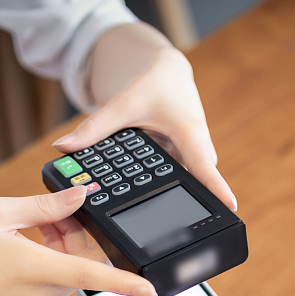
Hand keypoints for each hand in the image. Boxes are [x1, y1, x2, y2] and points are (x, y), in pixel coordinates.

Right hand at [0, 186, 155, 295]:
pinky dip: (49, 262)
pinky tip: (26, 247)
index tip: (152, 289)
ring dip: (61, 247)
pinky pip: (54, 282)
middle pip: (82, 263)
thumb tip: (82, 195)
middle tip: (53, 212)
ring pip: (69, 272)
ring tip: (31, 227)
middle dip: (76, 235)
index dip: (127, 284)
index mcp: (39, 270)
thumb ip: (46, 206)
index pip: (94, 278)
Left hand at [52, 23, 236, 209]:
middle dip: (183, 200)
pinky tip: (144, 189)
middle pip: (195, 180)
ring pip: (187, 179)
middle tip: (165, 224)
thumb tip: (63, 147)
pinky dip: (164, 181)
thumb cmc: (153, 84)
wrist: (169, 71)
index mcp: (189, 132)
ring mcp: (193, 154)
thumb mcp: (121, 104)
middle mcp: (197, 146)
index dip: (218, 188)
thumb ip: (94, 127)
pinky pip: (179, 175)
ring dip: (171, 191)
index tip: (230, 207)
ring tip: (149, 211)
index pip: (205, 166)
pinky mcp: (187, 157)